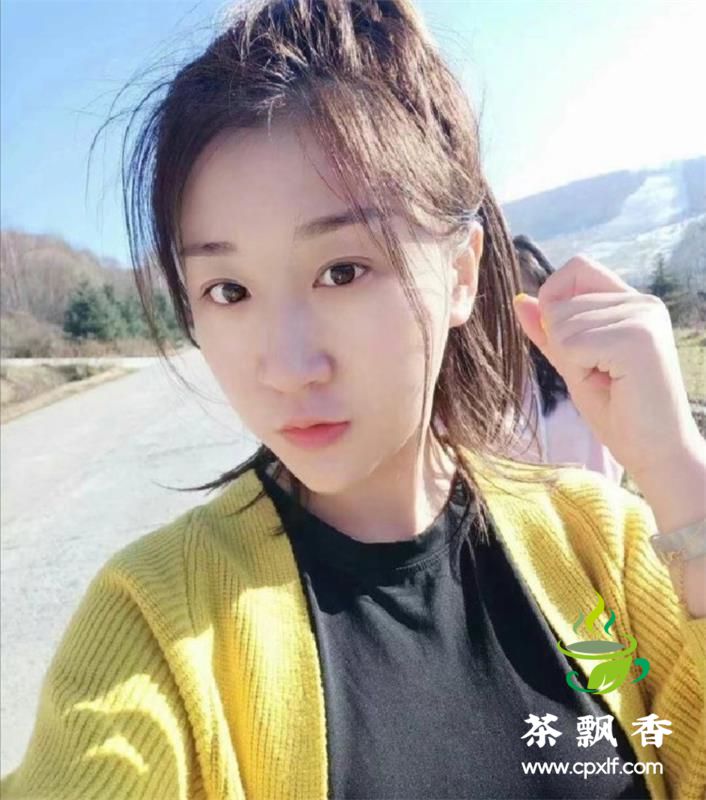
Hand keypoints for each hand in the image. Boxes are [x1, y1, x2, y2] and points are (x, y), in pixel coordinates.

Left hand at [512, 255, 701, 478]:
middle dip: (562, 345)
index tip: (567, 341)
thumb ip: (549, 331)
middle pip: (561, 301)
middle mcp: (642, 301)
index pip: (577, 268)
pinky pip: (571, 344)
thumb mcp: (573, 364)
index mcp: (631, 302)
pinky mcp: (638, 337)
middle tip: (600, 375)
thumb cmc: (618, 412)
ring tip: (608, 380)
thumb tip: (521, 299)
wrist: (655, 453)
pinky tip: (612, 383)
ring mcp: (643, 316)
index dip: (555, 298)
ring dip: (572, 360)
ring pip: (562, 324)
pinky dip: (579, 370)